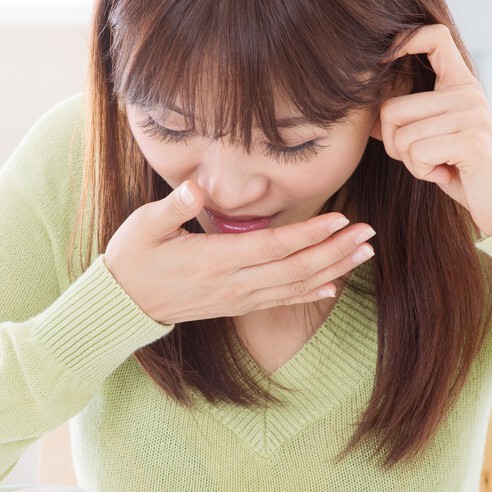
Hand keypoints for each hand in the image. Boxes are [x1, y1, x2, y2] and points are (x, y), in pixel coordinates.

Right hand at [103, 181, 375, 324]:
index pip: (272, 247)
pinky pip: (280, 302)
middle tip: (368, 234)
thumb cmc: (133, 258)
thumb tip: (197, 185)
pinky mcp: (236, 306)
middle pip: (294, 269)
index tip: (340, 219)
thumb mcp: (144, 226)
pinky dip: (309, 294)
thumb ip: (173, 207)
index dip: (309, 235)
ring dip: (332, 269)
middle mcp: (232, 284)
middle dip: (334, 251)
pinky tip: (334, 285)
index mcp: (213, 260)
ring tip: (362, 253)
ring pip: (294, 287)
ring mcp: (237, 299)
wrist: (122, 304)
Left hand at [370, 24, 491, 236]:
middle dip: (394, 144)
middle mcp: (469, 93)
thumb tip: (366, 116)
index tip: (383, 59)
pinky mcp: (471, 140)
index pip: (435, 37)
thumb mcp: (437, 138)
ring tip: (440, 167)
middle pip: (392, 109)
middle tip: (424, 159)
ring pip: (402, 136)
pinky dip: (423, 173)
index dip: (405, 39)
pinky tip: (447, 175)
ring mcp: (472, 114)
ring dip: (411, 163)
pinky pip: (417, 154)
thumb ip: (412, 120)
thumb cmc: (464, 172)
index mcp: (462, 85)